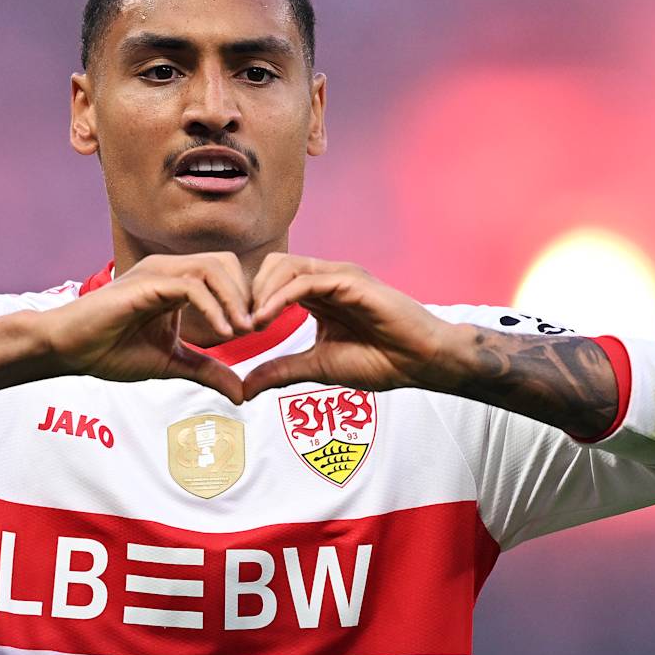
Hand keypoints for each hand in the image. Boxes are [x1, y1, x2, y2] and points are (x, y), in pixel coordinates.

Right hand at [37, 253, 252, 403]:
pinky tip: (224, 334)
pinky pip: (191, 285)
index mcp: (177, 282)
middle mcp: (169, 270)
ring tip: (243, 331)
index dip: (247, 301)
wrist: (68, 350)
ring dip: (235, 299)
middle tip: (256, 329)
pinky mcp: (147, 284)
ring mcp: (158, 273)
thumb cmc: (110, 350)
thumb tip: (242, 393)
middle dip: (247, 295)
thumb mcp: (171, 363)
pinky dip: (213, 307)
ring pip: (213, 268)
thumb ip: (207, 371)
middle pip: (227, 264)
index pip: (226, 275)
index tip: (258, 332)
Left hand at [242, 253, 457, 400]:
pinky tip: (266, 319)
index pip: (271, 281)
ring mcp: (339, 276)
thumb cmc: (379, 361)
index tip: (233, 332)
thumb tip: (244, 389)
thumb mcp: (317, 367)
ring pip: (284, 266)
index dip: (248, 302)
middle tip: (237, 326)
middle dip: (248, 292)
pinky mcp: (350, 281)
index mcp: (318, 294)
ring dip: (260, 293)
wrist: (420, 362)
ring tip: (250, 324)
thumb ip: (281, 371)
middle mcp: (326, 278)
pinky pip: (305, 279)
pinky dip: (279, 297)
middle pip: (272, 266)